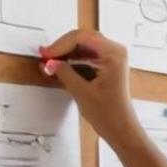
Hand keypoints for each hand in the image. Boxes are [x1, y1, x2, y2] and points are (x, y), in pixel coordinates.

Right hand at [40, 30, 140, 149]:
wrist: (122, 129)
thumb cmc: (107, 113)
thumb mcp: (81, 91)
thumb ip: (63, 73)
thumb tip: (47, 62)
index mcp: (114, 53)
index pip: (81, 37)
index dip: (60, 45)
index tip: (45, 55)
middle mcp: (115, 51)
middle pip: (83, 39)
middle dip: (62, 47)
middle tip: (45, 58)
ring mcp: (112, 58)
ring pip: (84, 47)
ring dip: (66, 53)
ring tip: (50, 63)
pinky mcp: (108, 66)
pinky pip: (87, 56)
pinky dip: (73, 60)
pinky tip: (61, 67)